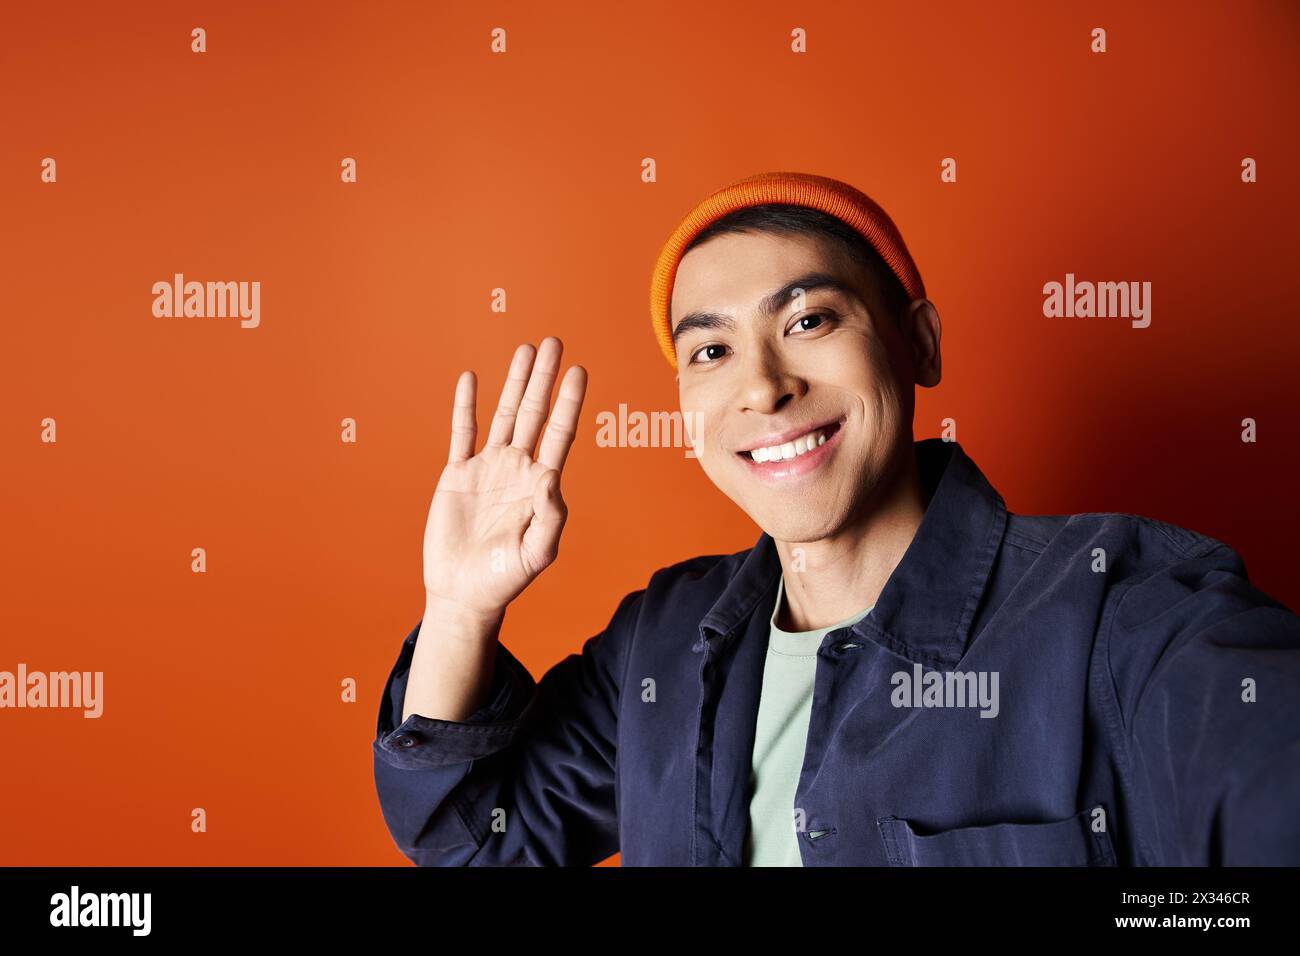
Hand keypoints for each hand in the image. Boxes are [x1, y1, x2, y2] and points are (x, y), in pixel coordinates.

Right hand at [422, 337, 586, 618]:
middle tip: (553, 342)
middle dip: (543, 379)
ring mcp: (487, 468)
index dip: (568, 402)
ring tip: (525, 349)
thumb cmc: (506, 579)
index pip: (559, 433)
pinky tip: (470, 379)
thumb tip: (550, 475)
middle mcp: (517, 469)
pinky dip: (465, 406)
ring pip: (504, 415)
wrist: (465, 593)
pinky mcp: (457, 475)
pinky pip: (462, 432)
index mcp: (540, 484)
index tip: (578, 371)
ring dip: (513, 383)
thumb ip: (550, 516)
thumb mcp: (538, 552)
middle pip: (534, 413)